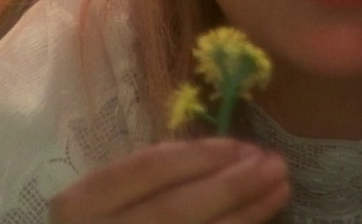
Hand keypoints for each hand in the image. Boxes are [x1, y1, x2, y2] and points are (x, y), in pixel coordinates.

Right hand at [50, 138, 289, 223]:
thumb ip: (152, 178)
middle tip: (276, 164)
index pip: (148, 169)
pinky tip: (257, 221)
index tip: (243, 145)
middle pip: (176, 208)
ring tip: (280, 189)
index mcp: (81, 204)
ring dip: (244, 214)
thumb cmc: (103, 220)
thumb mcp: (108, 196)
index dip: (200, 155)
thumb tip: (226, 155)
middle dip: (232, 184)